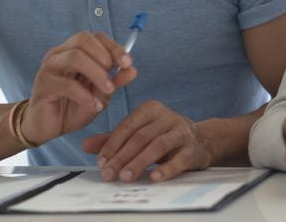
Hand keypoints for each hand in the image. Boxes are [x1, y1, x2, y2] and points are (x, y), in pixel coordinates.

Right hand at [20, 31, 136, 145]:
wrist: (48, 128)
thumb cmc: (73, 107)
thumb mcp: (99, 94)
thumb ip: (115, 81)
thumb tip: (133, 69)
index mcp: (73, 50)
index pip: (94, 36)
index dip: (113, 46)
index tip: (128, 63)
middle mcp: (59, 54)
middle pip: (83, 39)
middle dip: (104, 56)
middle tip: (113, 79)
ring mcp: (49, 68)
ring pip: (75, 57)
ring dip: (97, 74)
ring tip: (108, 91)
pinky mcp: (43, 85)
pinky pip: (67, 84)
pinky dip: (85, 95)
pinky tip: (95, 106)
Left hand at [82, 100, 211, 181]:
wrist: (200, 140)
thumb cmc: (163, 135)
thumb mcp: (138, 132)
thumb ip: (113, 138)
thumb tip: (85, 146)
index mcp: (150, 109)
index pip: (127, 127)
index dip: (112, 145)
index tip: (101, 163)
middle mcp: (166, 116)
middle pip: (140, 137)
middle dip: (122, 157)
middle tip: (109, 174)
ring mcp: (181, 131)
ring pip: (157, 146)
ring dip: (139, 162)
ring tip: (126, 177)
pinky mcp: (192, 148)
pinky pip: (179, 158)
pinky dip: (167, 168)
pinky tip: (155, 177)